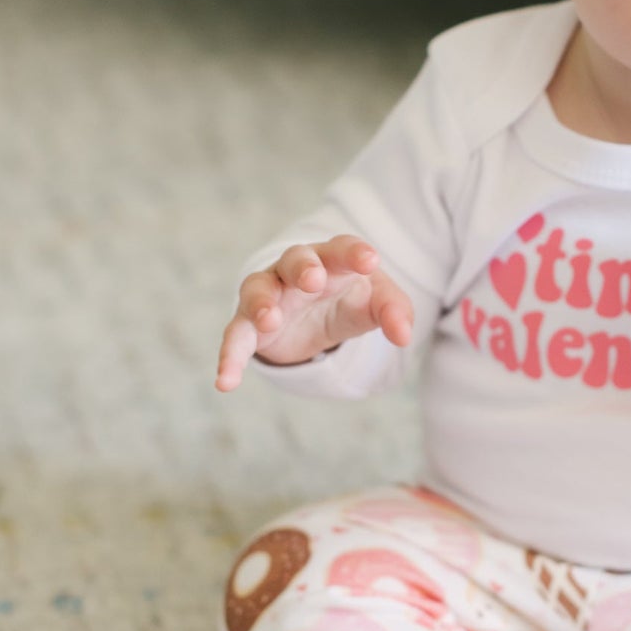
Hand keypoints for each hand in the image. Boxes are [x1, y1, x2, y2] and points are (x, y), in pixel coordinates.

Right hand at [215, 234, 413, 391]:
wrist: (315, 314)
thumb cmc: (348, 297)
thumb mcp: (375, 303)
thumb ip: (393, 313)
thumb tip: (404, 336)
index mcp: (332, 259)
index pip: (342, 248)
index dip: (354, 253)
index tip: (370, 260)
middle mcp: (295, 271)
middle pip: (295, 259)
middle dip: (303, 268)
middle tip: (314, 280)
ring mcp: (269, 294)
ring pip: (258, 290)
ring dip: (262, 304)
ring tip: (269, 321)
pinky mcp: (249, 325)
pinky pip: (235, 337)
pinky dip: (229, 358)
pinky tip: (226, 382)